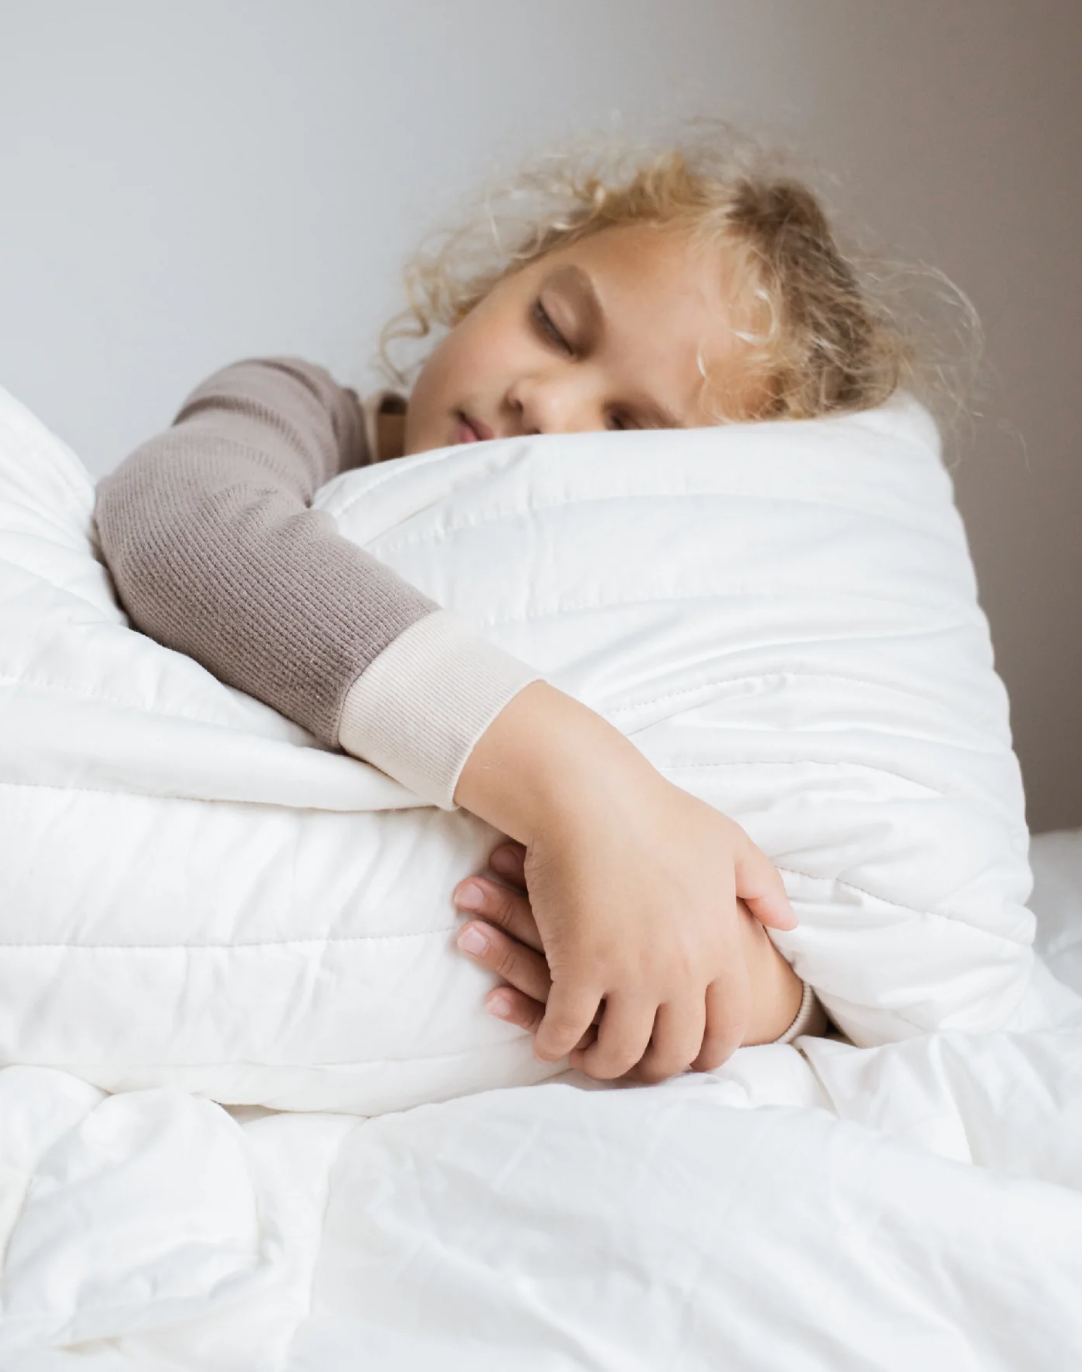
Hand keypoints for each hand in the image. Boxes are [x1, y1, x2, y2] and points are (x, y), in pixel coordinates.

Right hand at [455, 683, 799, 1082]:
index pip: (727, 1028)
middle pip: (674, 1052)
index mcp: (720, 946)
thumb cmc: (656, 812)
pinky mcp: (580, 969)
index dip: (707, 1052)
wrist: (590, 796)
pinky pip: (566, 1029)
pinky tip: (548, 1039)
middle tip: (634, 1062)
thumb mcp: (727, 843)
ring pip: (620, 1052)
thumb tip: (789, 923)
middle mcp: (682, 971)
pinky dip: (555, 1042)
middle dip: (654, 1067)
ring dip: (602, 1063)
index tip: (687, 1056)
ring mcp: (630, 974)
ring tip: (588, 1056)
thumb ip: (763, 887)